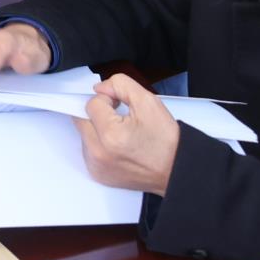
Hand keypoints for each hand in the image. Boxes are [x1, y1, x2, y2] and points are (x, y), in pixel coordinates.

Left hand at [78, 74, 180, 195]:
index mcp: (110, 134)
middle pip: (82, 118)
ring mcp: (97, 165)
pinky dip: (99, 144)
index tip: (120, 106)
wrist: (176, 170)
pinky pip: (88, 149)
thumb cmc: (166, 142)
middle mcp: (99, 153)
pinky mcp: (98, 173)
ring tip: (122, 135)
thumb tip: (100, 88)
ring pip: (84, 133)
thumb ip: (120, 85)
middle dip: (99, 114)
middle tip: (121, 119)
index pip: (92, 103)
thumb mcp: (148, 102)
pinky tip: (118, 147)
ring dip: (98, 129)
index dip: (108, 100)